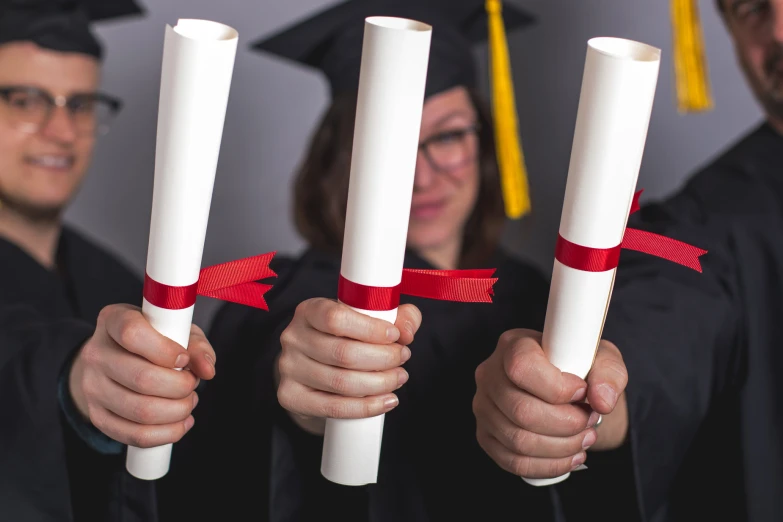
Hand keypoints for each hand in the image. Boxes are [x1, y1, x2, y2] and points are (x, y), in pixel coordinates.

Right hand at [69, 304, 216, 447]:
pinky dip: (167, 433)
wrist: (113, 360)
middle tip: (192, 384)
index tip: (183, 359)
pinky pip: (135, 435)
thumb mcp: (176, 330)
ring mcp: (92, 387)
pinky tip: (181, 422)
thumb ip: (196, 345)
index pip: (132, 333)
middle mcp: (96, 353)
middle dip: (180, 386)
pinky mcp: (98, 416)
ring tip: (188, 401)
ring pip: (140, 411)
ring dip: (177, 411)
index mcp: (113, 321)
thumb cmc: (153, 340)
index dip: (165, 350)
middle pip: (141, 378)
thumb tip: (207, 369)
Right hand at [277, 298, 421, 434]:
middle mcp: (293, 337)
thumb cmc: (347, 335)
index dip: (370, 329)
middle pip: (343, 353)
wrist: (314, 366)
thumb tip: (407, 331)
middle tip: (403, 358)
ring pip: (341, 382)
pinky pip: (333, 407)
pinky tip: (386, 401)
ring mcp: (289, 368)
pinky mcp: (291, 396)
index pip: (336, 318)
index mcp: (309, 310)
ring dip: (379, 383)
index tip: (395, 336)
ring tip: (399, 377)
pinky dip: (366, 407)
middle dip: (383, 358)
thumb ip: (397, 316)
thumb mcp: (371, 317)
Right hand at [473, 329, 627, 478]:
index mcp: (513, 345)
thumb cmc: (579, 369)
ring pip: (519, 440)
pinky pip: (513, 461)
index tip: (582, 392)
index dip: (557, 388)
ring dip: (562, 447)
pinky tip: (570, 456)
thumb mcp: (601, 359)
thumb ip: (609, 374)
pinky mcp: (486, 435)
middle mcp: (490, 374)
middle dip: (567, 424)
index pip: (522, 367)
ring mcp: (484, 407)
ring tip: (585, 438)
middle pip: (521, 411)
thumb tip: (602, 400)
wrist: (564, 390)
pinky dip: (549, 465)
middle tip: (590, 421)